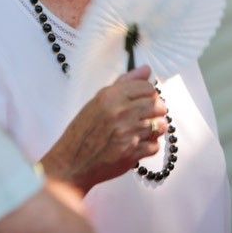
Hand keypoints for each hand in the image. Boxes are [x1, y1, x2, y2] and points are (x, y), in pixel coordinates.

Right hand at [39, 65, 168, 194]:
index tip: (145, 100)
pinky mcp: (132, 153)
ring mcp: (128, 134)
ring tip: (143, 130)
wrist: (71, 163)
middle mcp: (121, 112)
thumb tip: (146, 69)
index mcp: (111, 96)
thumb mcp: (98, 101)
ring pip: (160, 125)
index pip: (147, 87)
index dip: (149, 93)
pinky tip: (138, 144)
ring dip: (155, 128)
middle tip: (147, 116)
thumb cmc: (83, 132)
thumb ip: (124, 84)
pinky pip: (155, 146)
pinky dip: (149, 146)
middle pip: (157, 105)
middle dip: (156, 110)